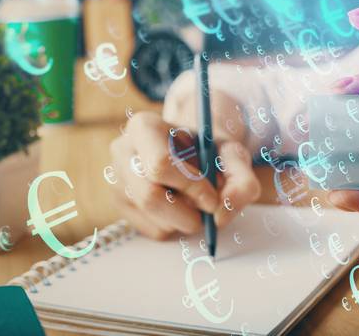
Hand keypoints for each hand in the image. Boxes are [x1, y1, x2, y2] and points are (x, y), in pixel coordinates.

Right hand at [109, 109, 259, 239]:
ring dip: (186, 219)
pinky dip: (179, 226)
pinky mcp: (122, 205)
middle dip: (187, 211)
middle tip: (210, 208)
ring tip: (198, 200)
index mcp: (144, 127)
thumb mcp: (233, 155)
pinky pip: (154, 231)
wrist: (195, 151)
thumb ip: (240, 180)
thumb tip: (220, 216)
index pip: (159, 165)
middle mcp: (123, 152)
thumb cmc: (211, 150)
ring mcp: (118, 180)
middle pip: (150, 197)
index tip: (212, 196)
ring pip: (154, 218)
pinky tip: (184, 206)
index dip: (190, 187)